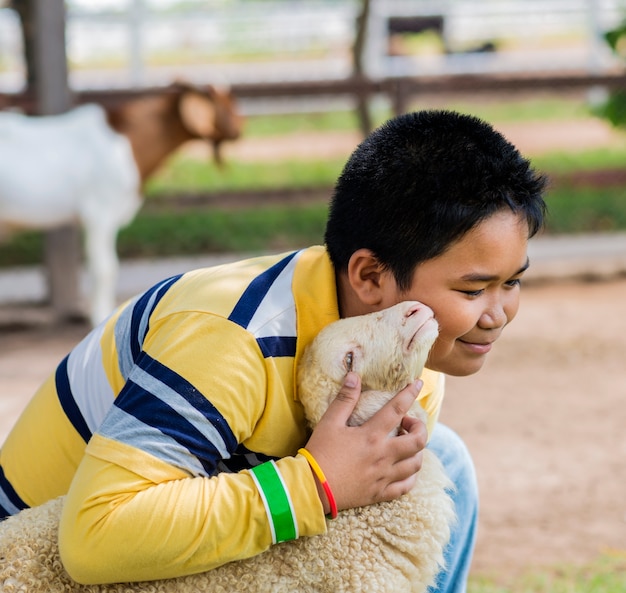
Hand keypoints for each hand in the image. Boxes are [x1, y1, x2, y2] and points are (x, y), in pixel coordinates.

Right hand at [303, 372, 426, 511]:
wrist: (313, 488)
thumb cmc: (320, 452)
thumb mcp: (329, 422)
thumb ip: (344, 399)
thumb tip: (354, 376)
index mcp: (371, 435)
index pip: (397, 409)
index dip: (410, 394)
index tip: (418, 384)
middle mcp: (383, 456)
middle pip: (417, 441)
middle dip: (419, 427)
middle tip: (408, 423)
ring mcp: (384, 476)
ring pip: (415, 464)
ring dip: (417, 451)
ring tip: (407, 444)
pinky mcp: (380, 493)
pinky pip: (406, 486)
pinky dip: (411, 476)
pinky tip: (404, 469)